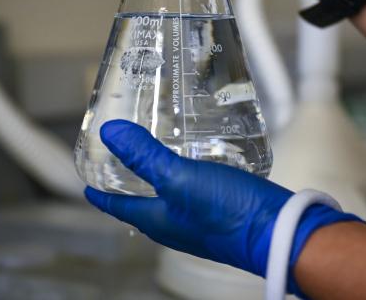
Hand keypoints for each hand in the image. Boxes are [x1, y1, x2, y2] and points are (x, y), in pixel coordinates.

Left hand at [84, 120, 361, 295]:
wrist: (279, 231)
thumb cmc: (227, 212)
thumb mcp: (180, 178)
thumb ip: (145, 156)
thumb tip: (109, 133)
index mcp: (158, 220)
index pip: (118, 205)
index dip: (100, 192)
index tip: (86, 181)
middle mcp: (175, 222)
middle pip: (142, 200)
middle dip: (128, 179)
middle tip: (120, 155)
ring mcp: (199, 217)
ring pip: (170, 194)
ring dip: (158, 173)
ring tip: (156, 146)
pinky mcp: (222, 208)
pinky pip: (196, 188)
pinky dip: (187, 170)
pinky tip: (198, 153)